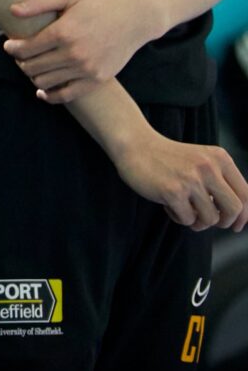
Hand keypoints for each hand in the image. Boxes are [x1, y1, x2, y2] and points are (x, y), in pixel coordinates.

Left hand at [5, 0, 162, 102]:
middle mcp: (74, 54)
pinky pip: (66, 95)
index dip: (12, 48)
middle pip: (32, 67)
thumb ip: (38, 2)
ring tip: (33, 66)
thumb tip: (12, 10)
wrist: (135, 19)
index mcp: (64, 32)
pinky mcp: (97, 80)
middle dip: (21, 62)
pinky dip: (50, 96)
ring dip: (33, 76)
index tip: (9, 45)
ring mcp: (87, 70)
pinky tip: (42, 90)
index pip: (26, 48)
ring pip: (45, 82)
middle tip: (20, 55)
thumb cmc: (99, 3)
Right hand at [109, 129, 247, 230]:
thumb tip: (237, 216)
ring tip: (184, 211)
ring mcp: (191, 179)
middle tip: (209, 221)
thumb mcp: (201, 160)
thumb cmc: (167, 157)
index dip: (244, 215)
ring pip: (210, 218)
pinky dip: (179, 217)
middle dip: (223, 222)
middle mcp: (209, 167)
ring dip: (197, 222)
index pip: (246, 194)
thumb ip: (220, 180)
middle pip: (234, 209)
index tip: (236, 225)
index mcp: (220, 159)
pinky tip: (168, 205)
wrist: (134, 145)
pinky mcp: (172, 190)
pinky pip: (187, 219)